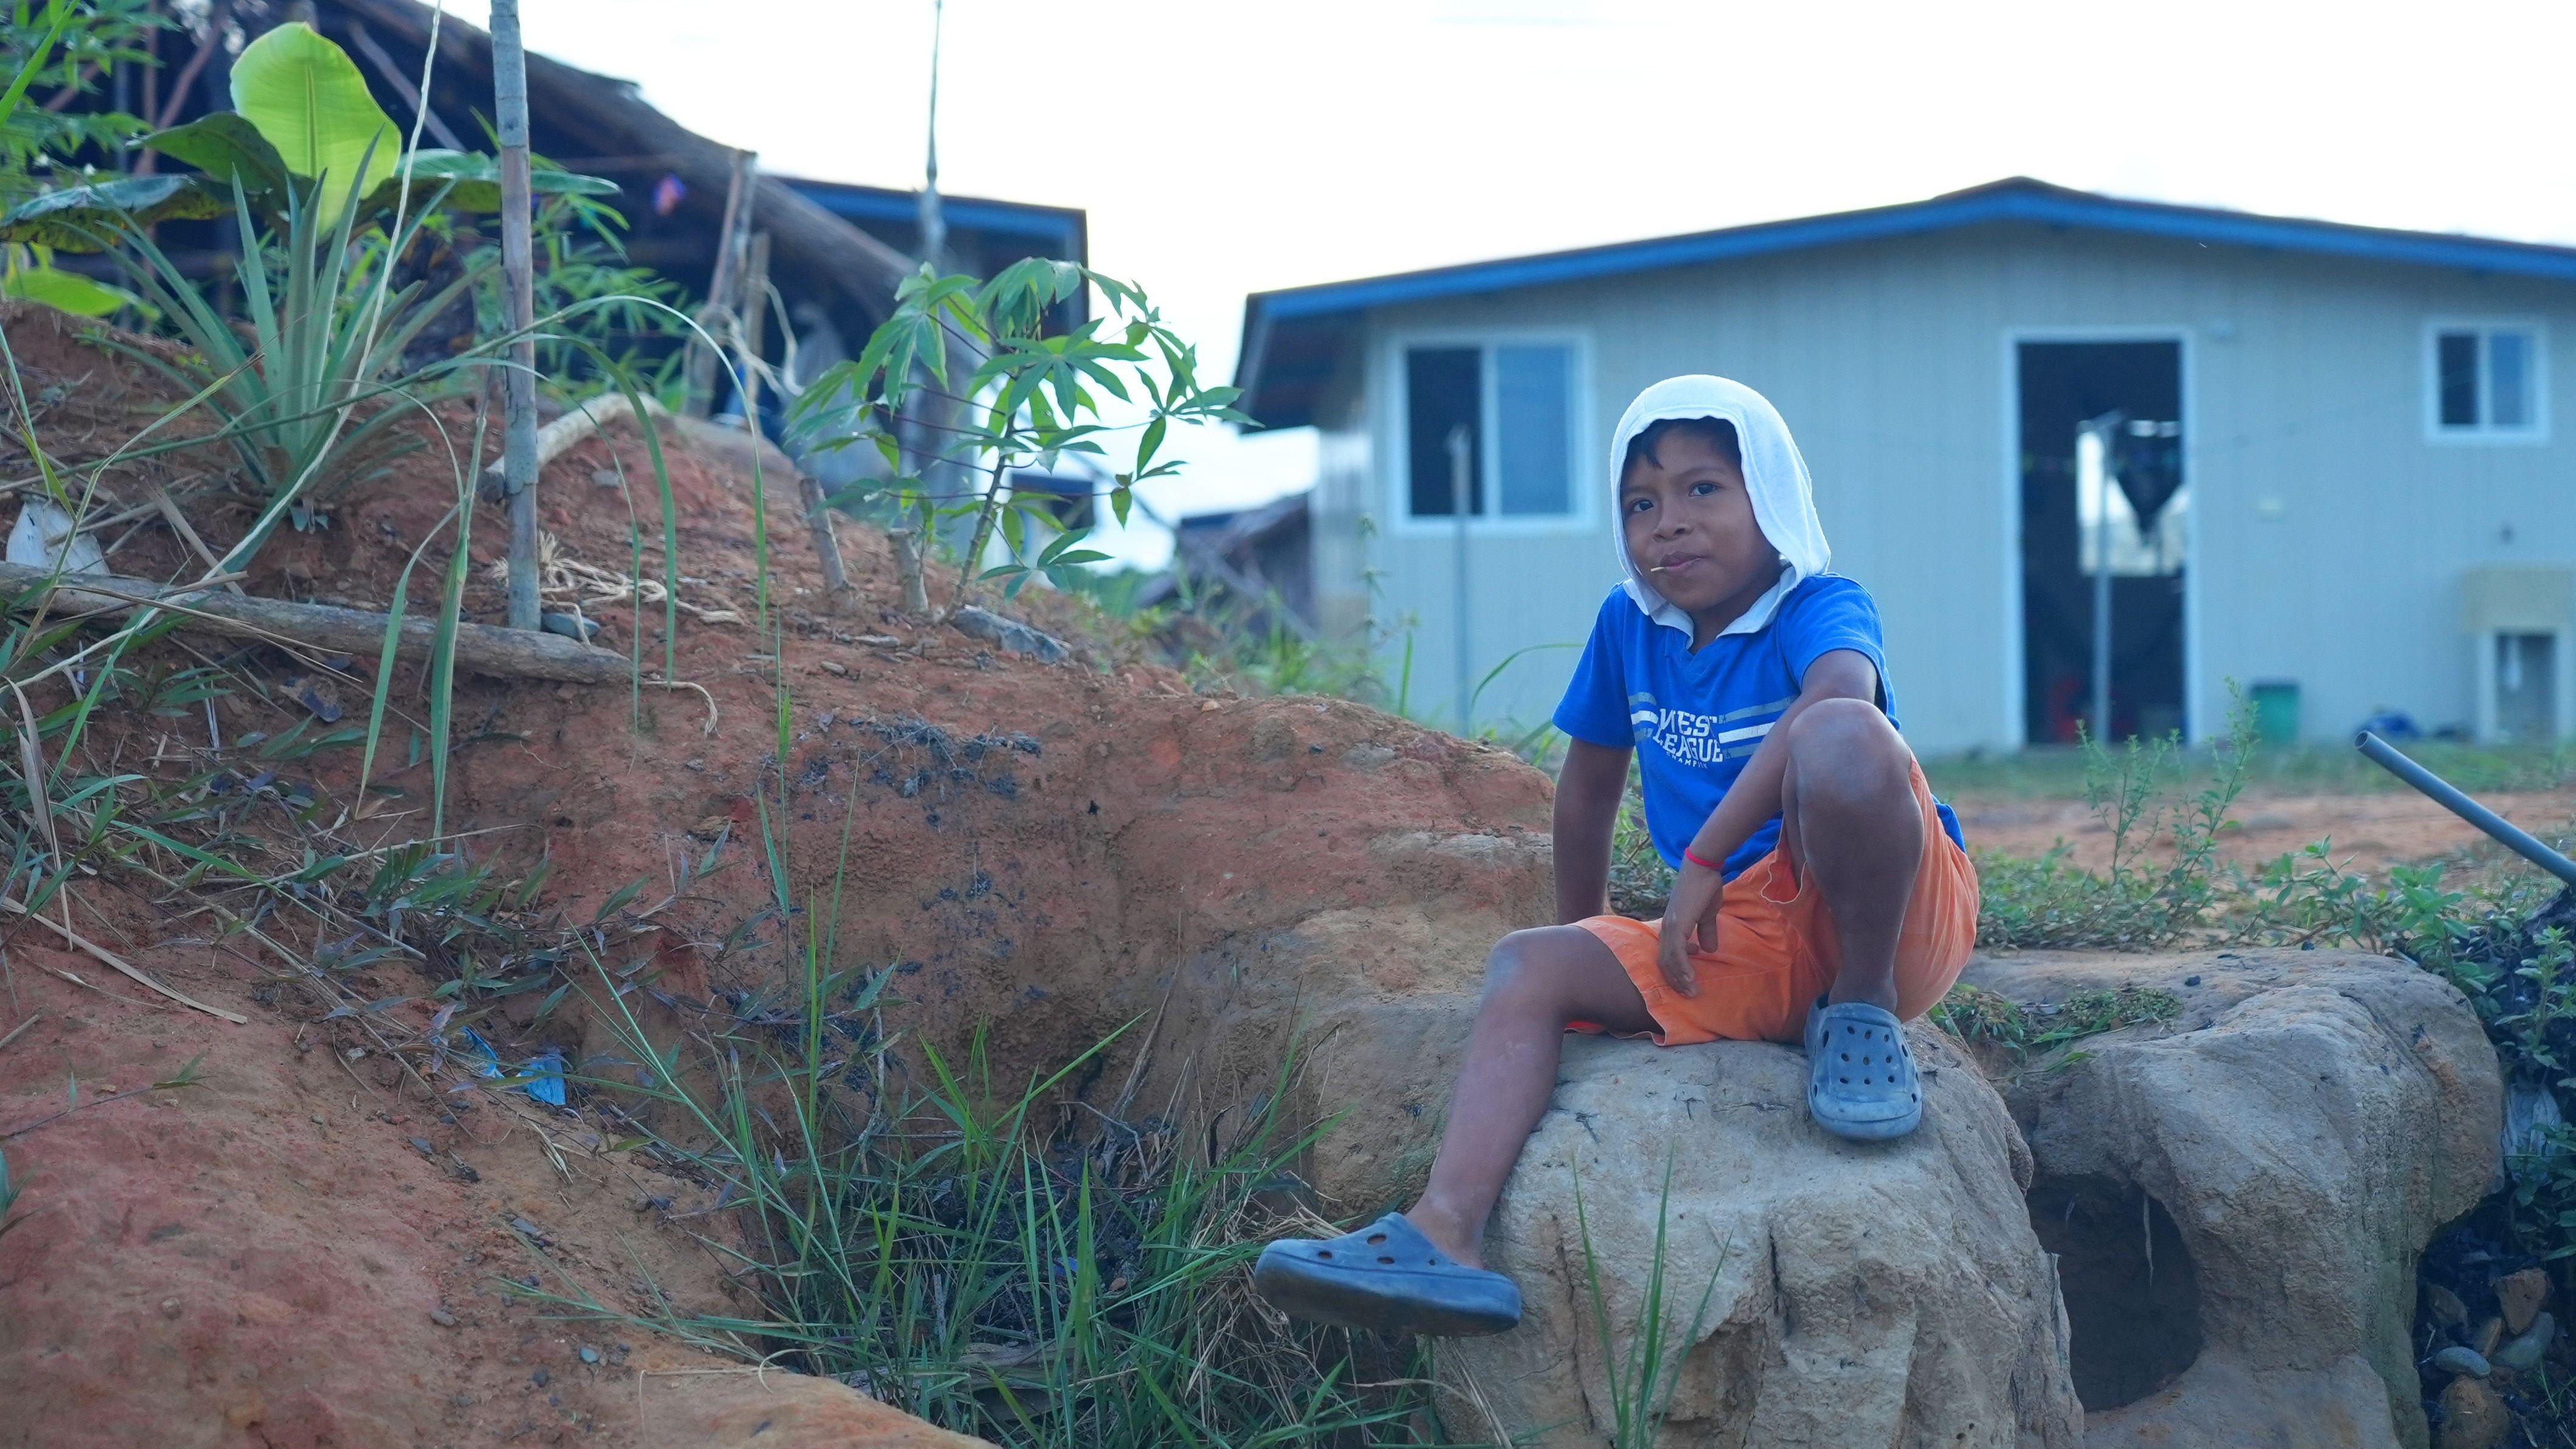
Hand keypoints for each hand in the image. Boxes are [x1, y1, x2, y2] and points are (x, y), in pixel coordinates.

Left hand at [1656, 862, 1723, 997]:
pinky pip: (1677, 952)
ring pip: (1669, 960)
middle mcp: (1667, 929)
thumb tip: (1709, 950)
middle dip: (1676, 981)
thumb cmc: (1704, 889)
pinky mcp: (1677, 925)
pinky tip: (1690, 978)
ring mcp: (1670, 927)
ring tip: (1692, 992)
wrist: (1703, 870)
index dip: (1676, 971)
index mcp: (1672, 928)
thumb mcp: (1707, 915)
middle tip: (1689, 994)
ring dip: (1680, 978)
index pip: (1667, 956)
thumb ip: (1706, 932)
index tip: (1689, 982)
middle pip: (1665, 962)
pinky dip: (1682, 967)